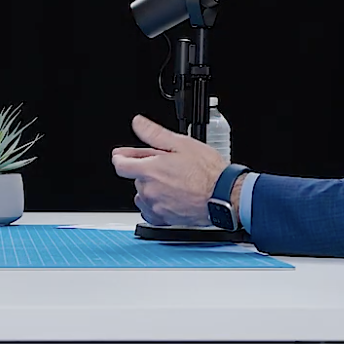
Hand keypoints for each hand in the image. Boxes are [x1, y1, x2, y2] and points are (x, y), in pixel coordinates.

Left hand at [110, 114, 227, 226]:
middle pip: (136, 179)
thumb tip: (138, 124)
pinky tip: (167, 198)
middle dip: (146, 170)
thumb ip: (154, 134)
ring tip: (171, 182)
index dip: (120, 158)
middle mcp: (149, 190)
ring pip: (143, 195)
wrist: (223, 195)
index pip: (120, 165)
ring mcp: (156, 206)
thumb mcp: (181, 143)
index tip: (122, 156)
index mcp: (150, 170)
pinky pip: (150, 212)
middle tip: (165, 166)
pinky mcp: (164, 220)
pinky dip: (155, 205)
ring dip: (151, 188)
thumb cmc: (207, 171)